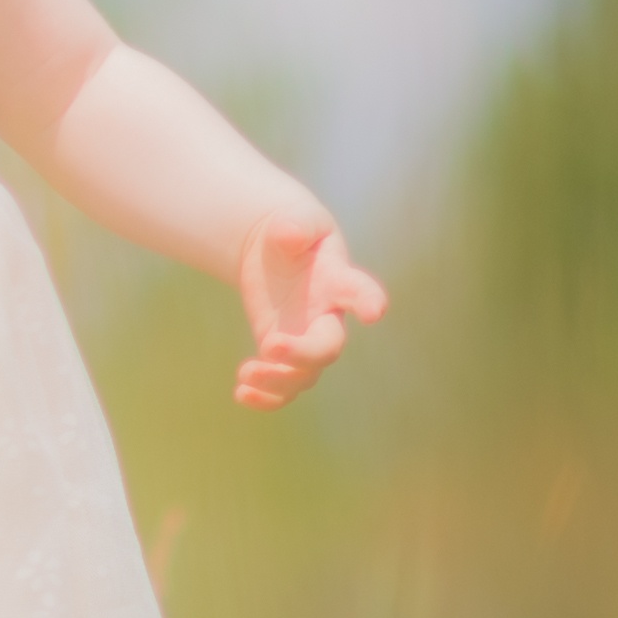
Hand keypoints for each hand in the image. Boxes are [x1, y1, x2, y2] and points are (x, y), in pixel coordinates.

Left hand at [232, 216, 387, 408]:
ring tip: (245, 373)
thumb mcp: (294, 219)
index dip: (370, 301)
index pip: (359, 291)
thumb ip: (295, 225)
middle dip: (303, 353)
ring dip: (277, 380)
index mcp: (338, 281)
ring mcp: (307, 339)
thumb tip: (288, 234)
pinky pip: (283, 387)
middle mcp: (328, 316)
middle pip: (328, 347)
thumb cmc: (292, 229)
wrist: (276, 248)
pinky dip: (266, 398)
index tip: (376, 311)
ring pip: (304, 376)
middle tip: (270, 345)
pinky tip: (241, 394)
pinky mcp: (283, 353)